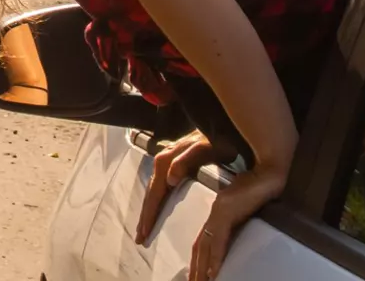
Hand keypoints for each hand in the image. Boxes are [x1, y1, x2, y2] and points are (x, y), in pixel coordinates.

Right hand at [134, 130, 214, 246]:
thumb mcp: (205, 148)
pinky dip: (156, 200)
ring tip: (145, 228)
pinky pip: (160, 186)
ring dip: (149, 209)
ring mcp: (167, 162)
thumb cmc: (217, 138)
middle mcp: (163, 161)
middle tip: (140, 238)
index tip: (144, 233)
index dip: (149, 214)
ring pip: (154, 190)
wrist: (223, 126)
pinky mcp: (174, 163)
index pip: (155, 194)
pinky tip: (158, 207)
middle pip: (151, 194)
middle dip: (145, 216)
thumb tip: (168, 180)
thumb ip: (186, 160)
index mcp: (167, 161)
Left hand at [188, 158, 286, 280]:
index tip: (196, 275)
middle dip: (196, 269)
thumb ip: (234, 221)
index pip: (202, 242)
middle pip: (200, 247)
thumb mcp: (243, 208)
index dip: (197, 260)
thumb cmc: (256, 189)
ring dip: (202, 268)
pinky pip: (218, 241)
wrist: (265, 175)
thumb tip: (231, 236)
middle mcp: (214, 215)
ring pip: (205, 247)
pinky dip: (215, 258)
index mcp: (216, 215)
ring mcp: (218, 213)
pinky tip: (213, 273)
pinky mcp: (225, 213)